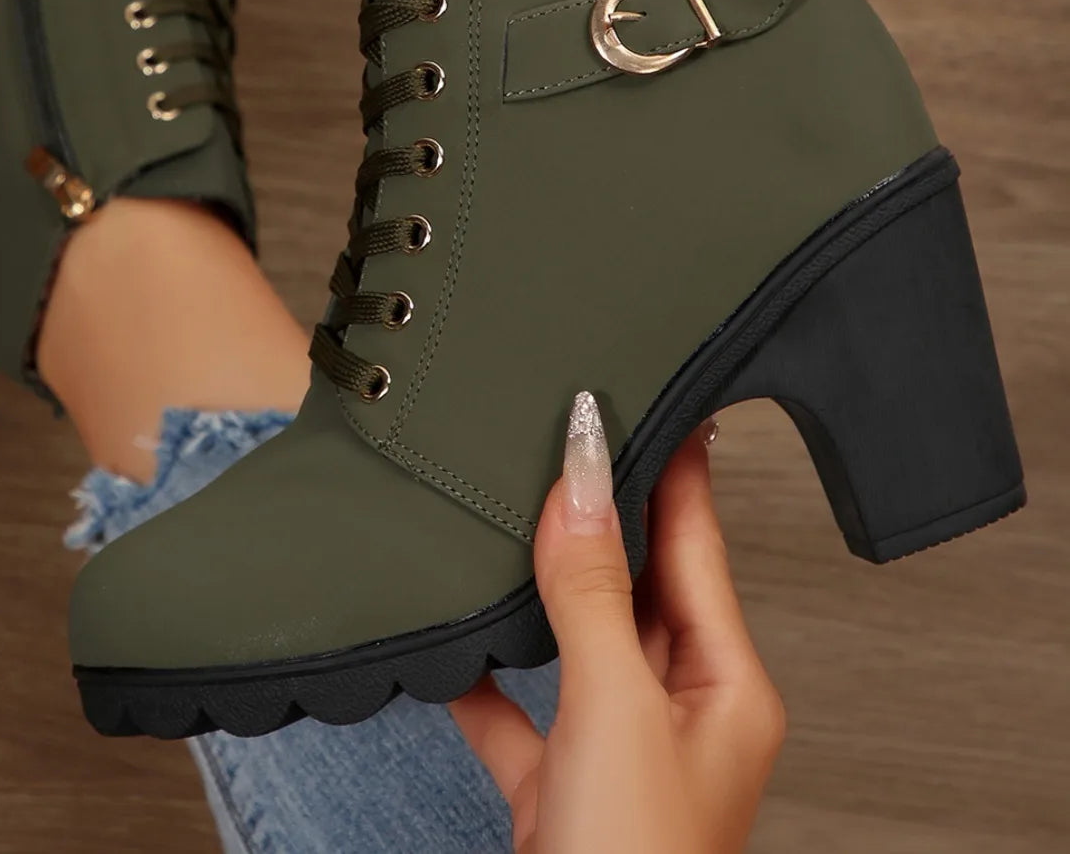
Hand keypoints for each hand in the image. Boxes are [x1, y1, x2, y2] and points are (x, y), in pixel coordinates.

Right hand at [450, 398, 784, 853]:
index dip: (676, 462)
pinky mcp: (559, 785)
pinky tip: (447, 636)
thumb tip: (580, 480)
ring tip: (509, 507)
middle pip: (636, 582)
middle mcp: (681, 707)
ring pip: (575, 637)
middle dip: (600, 509)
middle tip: (570, 429)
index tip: (660, 388)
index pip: (696, 542)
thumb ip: (591, 592)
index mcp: (725, 683)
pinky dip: (484, 671)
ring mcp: (618, 746)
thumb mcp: (614, 709)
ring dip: (539, 582)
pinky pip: (520, 705)